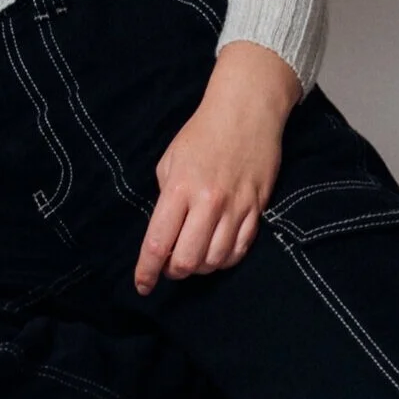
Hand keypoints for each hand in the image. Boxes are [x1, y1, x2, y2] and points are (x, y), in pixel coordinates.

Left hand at [133, 42, 298, 294]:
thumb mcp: (170, 160)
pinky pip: (240, 250)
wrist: (245, 112)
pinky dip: (224, 260)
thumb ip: (167, 197)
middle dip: (174, 272)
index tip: (141, 286)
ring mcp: (235, 209)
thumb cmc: (201, 133)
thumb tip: (166, 231)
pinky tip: (214, 254)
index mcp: (179, 188)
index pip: (158, 242)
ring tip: (191, 258)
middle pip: (188, 261)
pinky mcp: (256, 210)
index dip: (147, 270)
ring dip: (199, 268)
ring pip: (215, 261)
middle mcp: (207, 203)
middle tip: (169, 267)